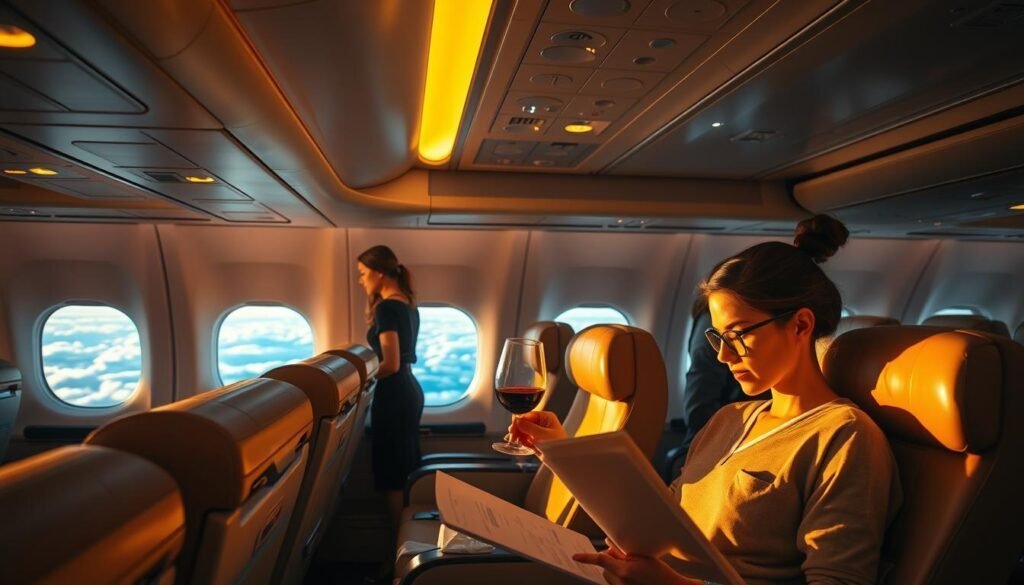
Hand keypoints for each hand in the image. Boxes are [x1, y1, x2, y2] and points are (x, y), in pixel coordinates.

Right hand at [508, 410, 567, 449]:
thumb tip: (517, 421)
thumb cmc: (559, 445)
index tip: (512, 428)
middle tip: (512, 437)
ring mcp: (540, 432)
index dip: (519, 422)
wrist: (564, 459)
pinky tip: (524, 444)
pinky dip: (524, 441)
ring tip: (517, 441)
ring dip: (520, 436)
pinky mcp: (538, 441)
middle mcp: (543, 423)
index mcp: (546, 417)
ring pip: (525, 431)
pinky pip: (527, 439)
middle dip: (518, 430)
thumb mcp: (542, 434)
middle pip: (525, 423)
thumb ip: (529, 427)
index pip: (528, 415)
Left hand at [573, 542, 701, 584]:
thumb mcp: (642, 557)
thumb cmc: (660, 574)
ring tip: (633, 567)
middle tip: (626, 556)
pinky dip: (619, 576)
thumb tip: (609, 544)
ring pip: (608, 575)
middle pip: (604, 566)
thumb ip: (623, 551)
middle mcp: (620, 582)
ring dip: (614, 568)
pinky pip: (615, 582)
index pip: (600, 560)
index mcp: (623, 571)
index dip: (587, 557)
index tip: (575, 556)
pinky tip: (634, 575)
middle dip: (610, 559)